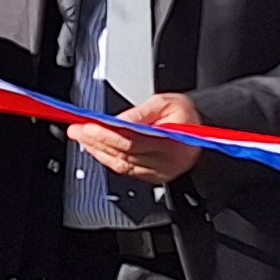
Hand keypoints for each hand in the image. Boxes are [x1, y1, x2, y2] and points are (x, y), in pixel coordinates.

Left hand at [69, 90, 201, 184]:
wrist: (203, 132)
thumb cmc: (185, 116)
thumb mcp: (166, 102)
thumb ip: (140, 112)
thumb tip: (118, 120)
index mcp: (173, 141)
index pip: (132, 141)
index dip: (106, 135)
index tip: (87, 126)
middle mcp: (166, 162)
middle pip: (123, 154)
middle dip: (96, 141)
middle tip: (76, 130)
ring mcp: (159, 172)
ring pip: (122, 165)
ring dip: (98, 151)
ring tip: (82, 138)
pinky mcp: (154, 177)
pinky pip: (126, 171)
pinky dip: (108, 159)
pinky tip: (96, 150)